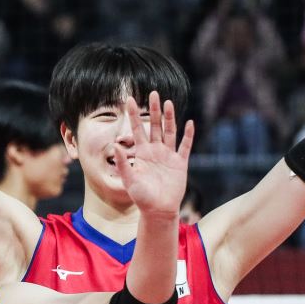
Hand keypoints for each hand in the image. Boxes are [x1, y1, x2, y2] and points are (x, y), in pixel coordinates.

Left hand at [113, 91, 193, 217]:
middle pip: (155, 125)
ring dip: (169, 117)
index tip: (130, 100)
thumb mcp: (129, 179)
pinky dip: (188, 135)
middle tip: (152, 93)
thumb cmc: (141, 197)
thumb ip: (124, 162)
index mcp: (142, 153)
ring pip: (169, 132)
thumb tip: (115, 144)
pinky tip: (189, 123)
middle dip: (154, 110)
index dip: (134, 115)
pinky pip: (185, 146)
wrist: (158, 210)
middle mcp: (155, 151)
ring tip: (168, 102)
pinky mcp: (180, 163)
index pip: (137, 129)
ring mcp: (168, 156)